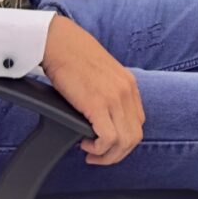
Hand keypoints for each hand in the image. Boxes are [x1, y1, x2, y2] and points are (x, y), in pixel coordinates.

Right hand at [39, 13, 144, 162]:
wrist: (59, 42)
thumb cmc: (72, 56)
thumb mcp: (101, 74)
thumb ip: (107, 92)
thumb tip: (101, 115)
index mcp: (129, 85)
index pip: (138, 123)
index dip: (123, 140)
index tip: (106, 144)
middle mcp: (126, 92)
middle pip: (135, 136)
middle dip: (117, 154)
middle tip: (98, 156)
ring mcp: (115, 98)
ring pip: (125, 141)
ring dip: (107, 155)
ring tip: (90, 152)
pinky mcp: (99, 104)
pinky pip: (109, 139)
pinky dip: (99, 149)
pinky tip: (85, 145)